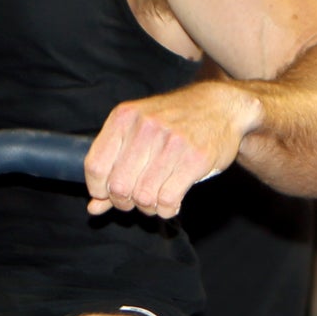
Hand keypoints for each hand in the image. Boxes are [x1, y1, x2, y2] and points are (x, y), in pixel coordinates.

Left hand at [85, 84, 255, 217]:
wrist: (221, 106)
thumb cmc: (175, 121)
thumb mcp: (138, 134)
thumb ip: (114, 168)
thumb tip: (94, 208)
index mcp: (125, 117)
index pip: (95, 167)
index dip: (99, 190)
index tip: (110, 195)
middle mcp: (146, 127)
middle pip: (119, 187)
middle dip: (125, 202)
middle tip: (137, 199)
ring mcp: (172, 142)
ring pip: (143, 197)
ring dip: (148, 207)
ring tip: (156, 200)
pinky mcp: (195, 158)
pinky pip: (167, 200)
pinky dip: (166, 209)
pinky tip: (171, 203)